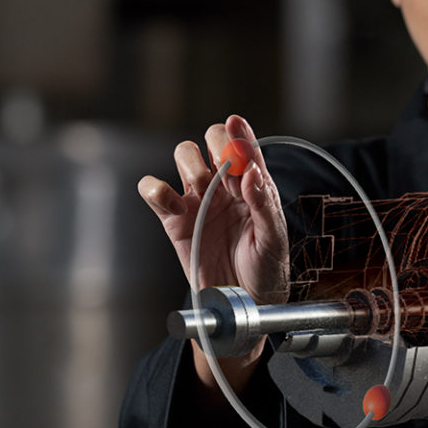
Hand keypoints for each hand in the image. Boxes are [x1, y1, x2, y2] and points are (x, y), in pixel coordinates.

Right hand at [137, 115, 289, 388]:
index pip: (245, 146)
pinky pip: (153, 189)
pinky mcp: (172, 218)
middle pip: (211, 141)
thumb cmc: (265, 270)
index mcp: (252, 185)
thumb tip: (252, 173)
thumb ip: (264, 204)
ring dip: (191, 165)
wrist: (240, 304)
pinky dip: (157, 189)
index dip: (239, 132)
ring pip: (183, 155)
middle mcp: (224, 186)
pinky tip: (174, 206)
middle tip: (222, 168)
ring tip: (202, 189)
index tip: (235, 124)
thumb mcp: (274, 239)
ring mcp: (197, 199)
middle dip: (215, 145)